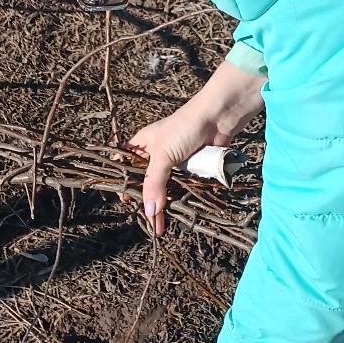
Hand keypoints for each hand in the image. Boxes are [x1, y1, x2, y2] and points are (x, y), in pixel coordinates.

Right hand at [129, 61, 264, 237]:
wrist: (219, 117)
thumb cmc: (185, 128)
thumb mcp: (163, 155)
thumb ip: (154, 183)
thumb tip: (150, 212)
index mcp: (143, 145)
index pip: (126, 166)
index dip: (124, 182)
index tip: (125, 202)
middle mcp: (157, 154)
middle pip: (147, 181)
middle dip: (147, 200)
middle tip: (147, 222)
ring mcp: (176, 161)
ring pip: (166, 186)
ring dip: (165, 202)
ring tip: (160, 225)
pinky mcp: (192, 167)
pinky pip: (183, 186)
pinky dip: (181, 197)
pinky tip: (177, 213)